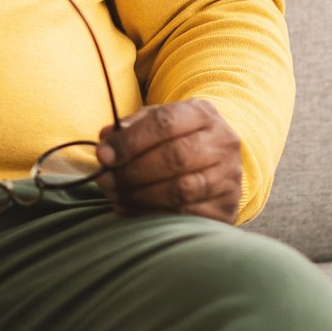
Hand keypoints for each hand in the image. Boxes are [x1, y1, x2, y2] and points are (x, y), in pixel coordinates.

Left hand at [93, 100, 241, 223]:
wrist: (217, 161)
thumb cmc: (178, 138)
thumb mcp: (157, 121)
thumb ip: (132, 126)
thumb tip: (106, 139)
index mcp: (203, 114)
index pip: (165, 123)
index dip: (130, 141)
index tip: (103, 155)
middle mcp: (222, 143)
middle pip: (175, 157)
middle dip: (132, 171)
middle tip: (105, 180)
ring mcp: (228, 177)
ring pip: (181, 189)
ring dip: (140, 196)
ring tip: (115, 195)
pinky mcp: (226, 207)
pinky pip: (186, 215)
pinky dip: (153, 215)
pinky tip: (132, 208)